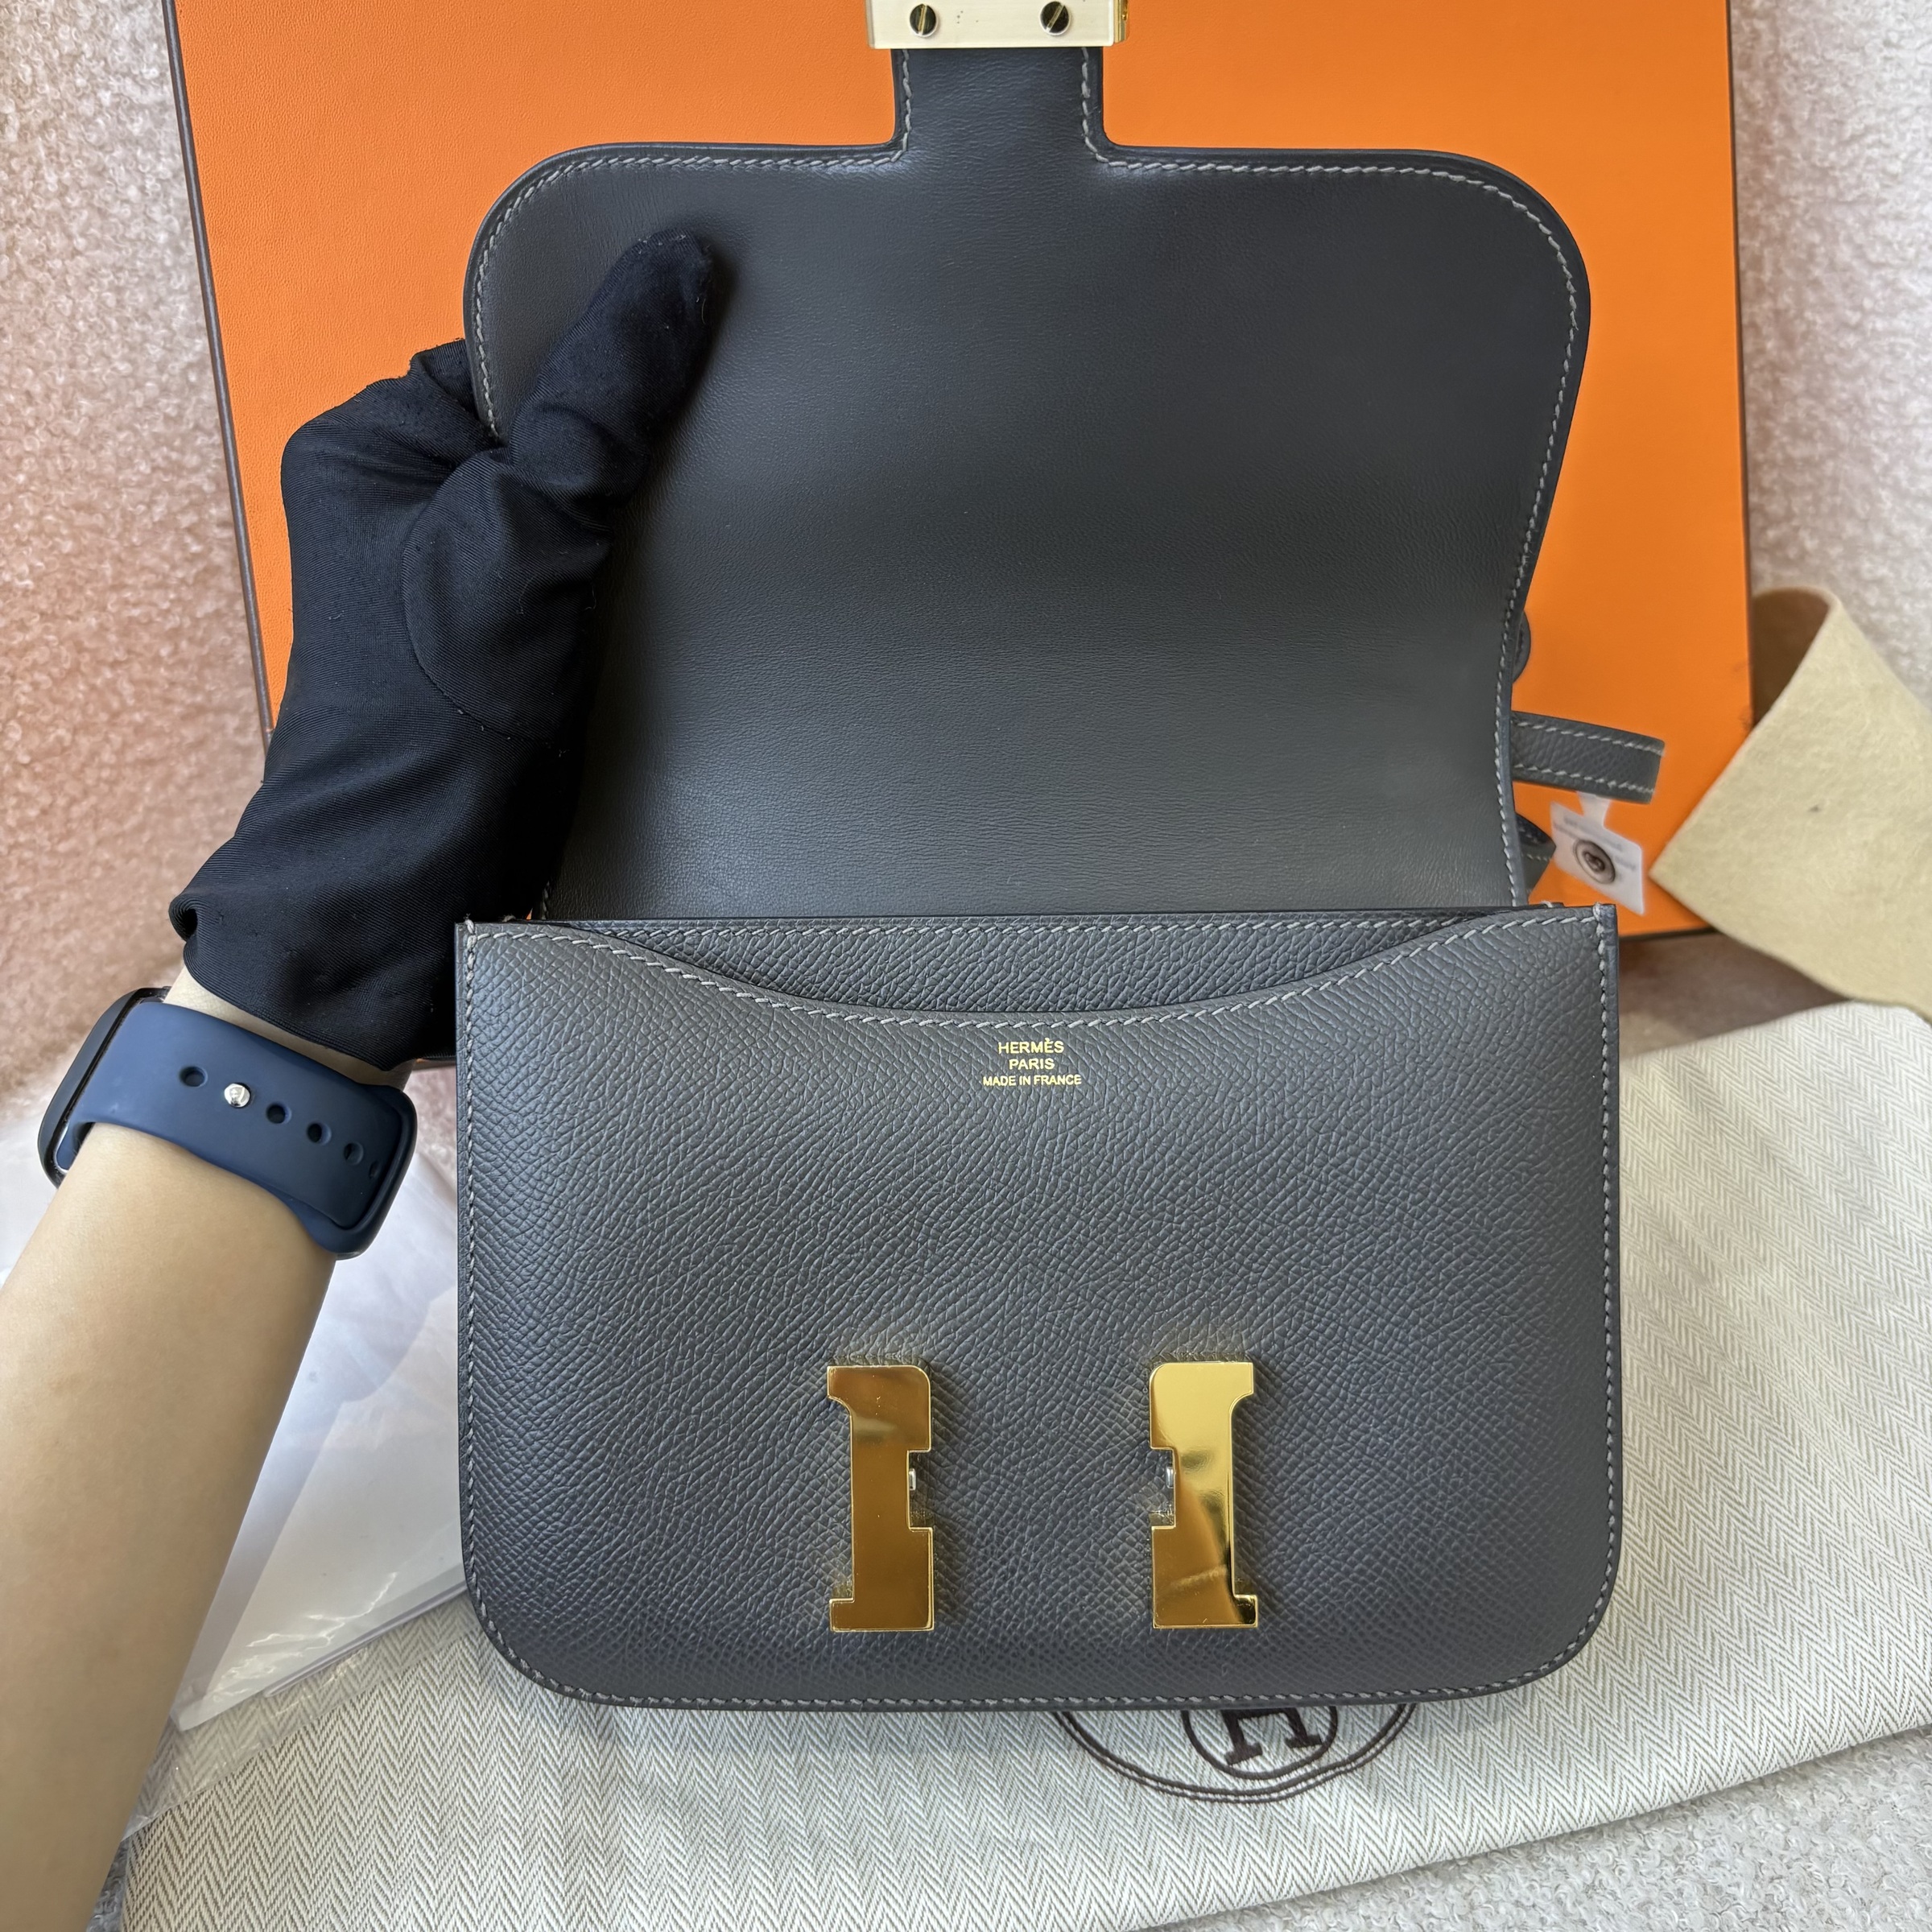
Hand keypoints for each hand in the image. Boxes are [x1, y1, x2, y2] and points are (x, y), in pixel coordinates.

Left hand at [170, 232, 715, 1067]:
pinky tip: (712, 586)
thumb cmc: (433, 715)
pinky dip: (661, 583)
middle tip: (730, 443)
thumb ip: (603, 399)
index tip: (712, 343)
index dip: (613, 347)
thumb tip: (683, 270)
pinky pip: (611, 577)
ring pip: (598, 505)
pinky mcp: (529, 646)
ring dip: (661, 520)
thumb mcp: (523, 527)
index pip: (520, 352)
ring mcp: (475, 581)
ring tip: (729, 519)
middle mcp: (418, 503)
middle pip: (566, 424)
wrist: (425, 885)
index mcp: (378, 443)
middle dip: (644, 444)